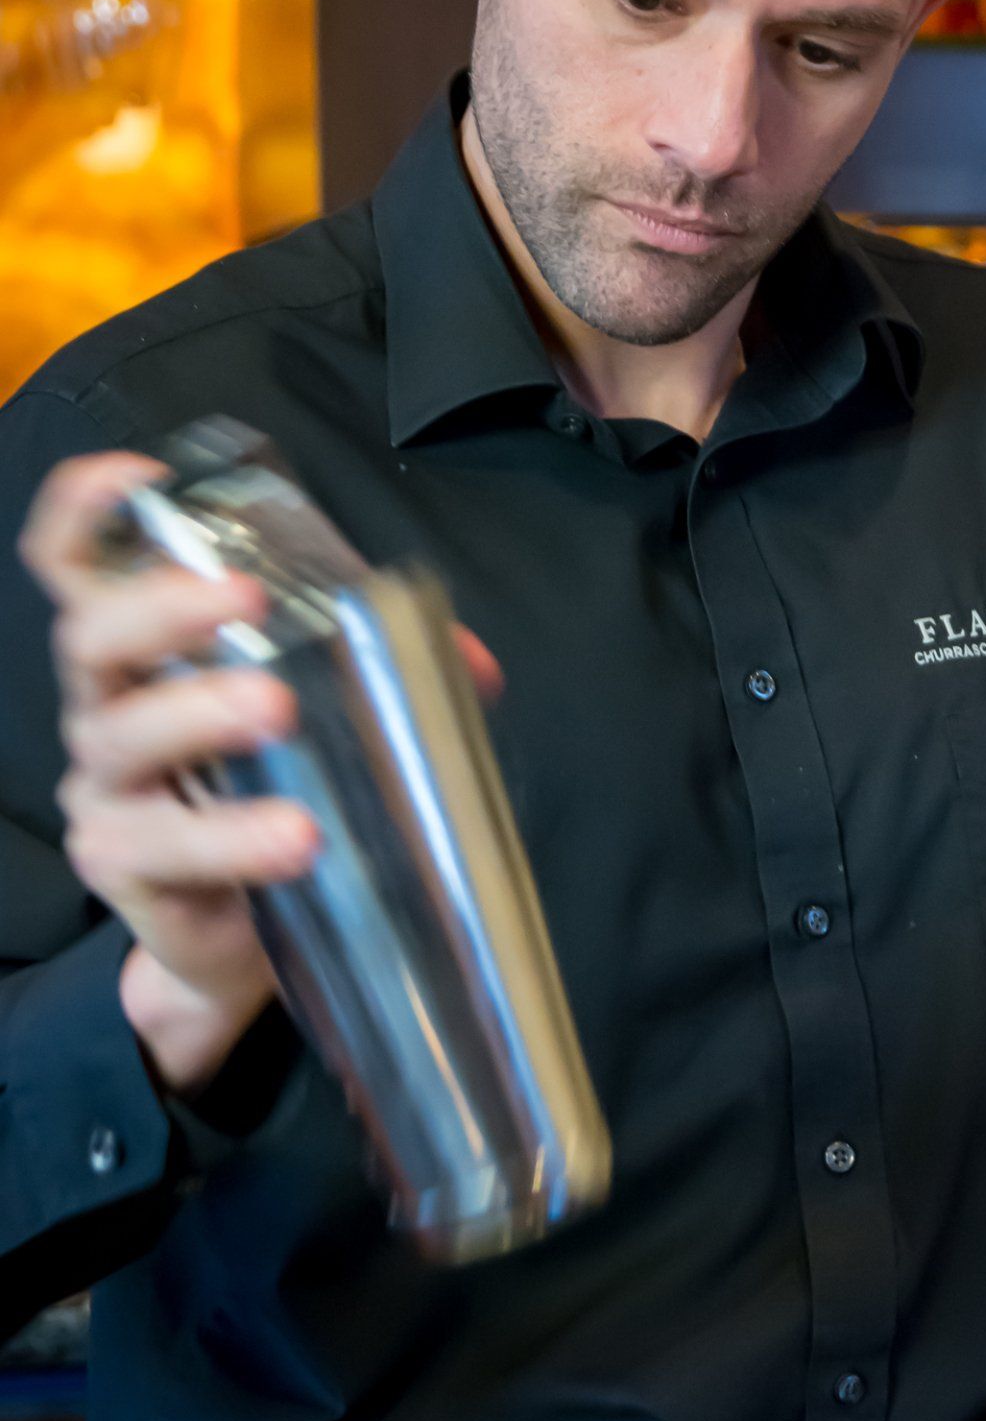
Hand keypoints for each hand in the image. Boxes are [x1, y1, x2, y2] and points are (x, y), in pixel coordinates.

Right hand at [20, 449, 502, 1099]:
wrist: (246, 941)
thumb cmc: (268, 798)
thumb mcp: (325, 723)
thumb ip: (388, 680)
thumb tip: (469, 665)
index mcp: (145, 654)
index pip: (81, 565)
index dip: (90, 511)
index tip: (143, 478)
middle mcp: (107, 709)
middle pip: (90, 634)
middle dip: (162, 606)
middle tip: (246, 601)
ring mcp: (107, 790)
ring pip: (123, 736)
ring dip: (199, 711)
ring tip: (277, 709)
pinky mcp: (126, 867)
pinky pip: (163, 846)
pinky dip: (232, 836)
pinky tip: (292, 838)